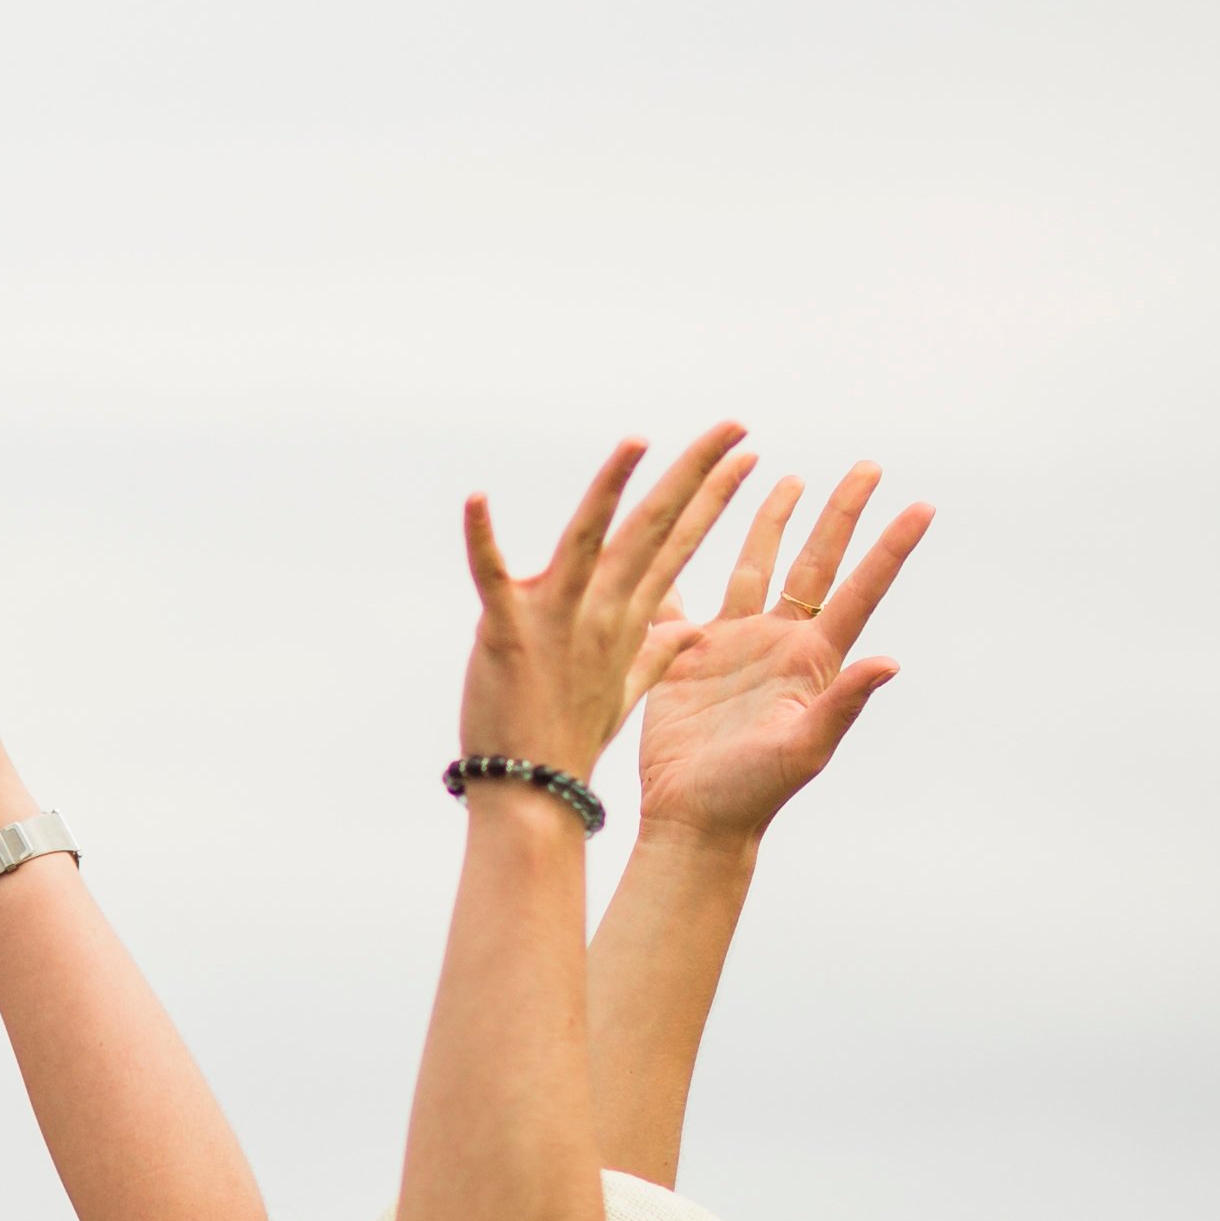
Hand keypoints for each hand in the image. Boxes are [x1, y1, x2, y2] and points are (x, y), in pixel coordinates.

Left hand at [462, 423, 758, 786]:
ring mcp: (559, 620)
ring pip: (590, 540)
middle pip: (657, 529)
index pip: (679, 546)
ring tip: (637, 440)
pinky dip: (482, 539)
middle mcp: (604, 612)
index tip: (745, 455)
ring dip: (610, 489)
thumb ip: (656, 652)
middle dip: (696, 475)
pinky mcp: (509, 633)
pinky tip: (474, 500)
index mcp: (629, 621)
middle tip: (735, 426)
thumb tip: (690, 629)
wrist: (533, 794)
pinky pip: (492, 576)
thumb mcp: (624, 689)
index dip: (713, 499)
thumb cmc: (569, 740)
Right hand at [627, 458, 923, 842]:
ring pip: (755, 565)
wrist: (695, 817)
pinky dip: (680, 564)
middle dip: (841, 513)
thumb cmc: (754, 792)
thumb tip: (890, 662)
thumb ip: (843, 703)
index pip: (858, 590)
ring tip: (789, 477)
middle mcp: (777, 642)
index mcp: (811, 658)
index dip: (891, 547)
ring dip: (772, 522)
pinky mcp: (686, 655)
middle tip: (868, 466)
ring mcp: (732, 645)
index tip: (922, 505)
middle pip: (814, 562)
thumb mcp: (805, 748)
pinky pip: (683, 598)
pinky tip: (677, 532)